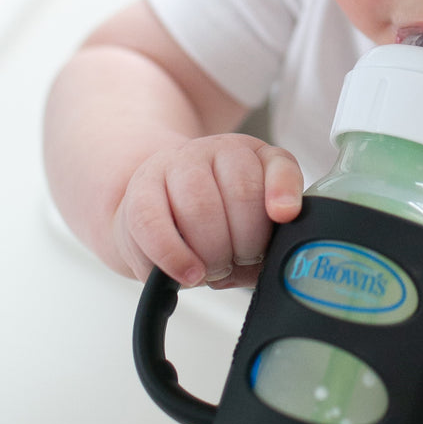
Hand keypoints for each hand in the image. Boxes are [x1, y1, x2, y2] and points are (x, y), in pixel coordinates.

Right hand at [111, 134, 303, 287]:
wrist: (158, 209)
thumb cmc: (216, 219)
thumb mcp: (256, 221)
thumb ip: (276, 230)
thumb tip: (279, 244)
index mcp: (252, 154)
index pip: (278, 166)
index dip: (282, 194)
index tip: (283, 216)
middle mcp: (215, 150)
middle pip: (242, 193)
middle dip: (246, 242)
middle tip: (239, 261)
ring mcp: (176, 164)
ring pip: (200, 207)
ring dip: (212, 252)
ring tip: (212, 269)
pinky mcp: (139, 190)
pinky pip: (153, 223)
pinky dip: (174, 256)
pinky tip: (189, 273)